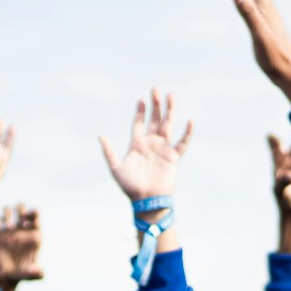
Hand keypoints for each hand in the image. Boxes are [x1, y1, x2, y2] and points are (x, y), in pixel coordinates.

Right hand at [0, 205, 44, 284]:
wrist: (5, 277)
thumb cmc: (21, 275)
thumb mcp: (30, 276)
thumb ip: (36, 274)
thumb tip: (39, 272)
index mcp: (34, 234)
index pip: (36, 214)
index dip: (32, 213)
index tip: (25, 222)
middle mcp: (22, 229)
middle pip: (22, 208)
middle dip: (19, 211)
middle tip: (16, 224)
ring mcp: (9, 230)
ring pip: (8, 210)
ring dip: (7, 215)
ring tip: (7, 228)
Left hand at [98, 89, 192, 204]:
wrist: (147, 201)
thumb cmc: (130, 187)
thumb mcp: (116, 169)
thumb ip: (109, 152)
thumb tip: (100, 136)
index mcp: (137, 145)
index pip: (139, 123)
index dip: (140, 111)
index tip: (141, 99)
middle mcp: (151, 144)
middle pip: (154, 120)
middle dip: (155, 105)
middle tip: (155, 89)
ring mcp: (163, 149)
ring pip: (168, 125)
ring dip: (169, 111)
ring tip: (170, 95)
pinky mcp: (173, 157)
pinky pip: (182, 143)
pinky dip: (187, 133)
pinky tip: (190, 121)